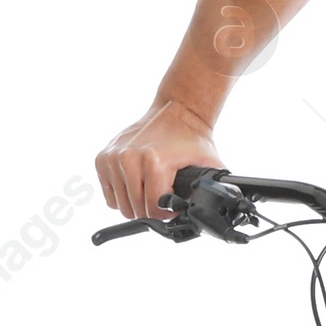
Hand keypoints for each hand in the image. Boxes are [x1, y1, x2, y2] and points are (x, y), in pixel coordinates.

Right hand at [96, 98, 221, 219]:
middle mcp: (129, 158)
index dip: (167, 214)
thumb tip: (222, 209)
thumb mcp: (209, 165)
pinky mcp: (102, 158)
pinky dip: (123, 194)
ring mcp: (113, 158)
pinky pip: (110, 195)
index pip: (154, 210)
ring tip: (150, 187)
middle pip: (136, 210)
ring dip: (137, 203)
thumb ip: (213, 189)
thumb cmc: (190, 140)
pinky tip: (137, 182)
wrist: (176, 112)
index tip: (174, 205)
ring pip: (121, 206)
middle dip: (151, 209)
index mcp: (153, 162)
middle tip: (163, 196)